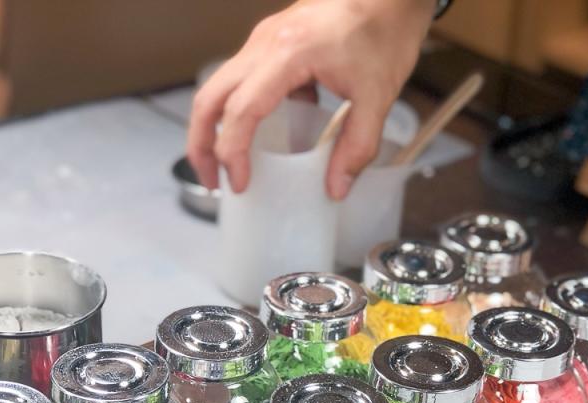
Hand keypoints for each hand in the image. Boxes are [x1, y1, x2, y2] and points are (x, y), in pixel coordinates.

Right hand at [187, 0, 433, 199]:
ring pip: (218, 86)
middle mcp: (265, 43)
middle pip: (210, 97)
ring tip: (225, 164)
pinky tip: (260, 136)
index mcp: (288, 54)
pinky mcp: (272, 41)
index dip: (232, 151)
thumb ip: (357, 145)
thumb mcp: (378, 96)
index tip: (238, 183)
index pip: (242, 109)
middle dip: (202, 144)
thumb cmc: (385, 30)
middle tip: (213, 181)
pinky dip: (237, 111)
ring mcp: (264, 39)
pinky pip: (241, 79)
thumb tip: (336, 188)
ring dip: (213, 128)